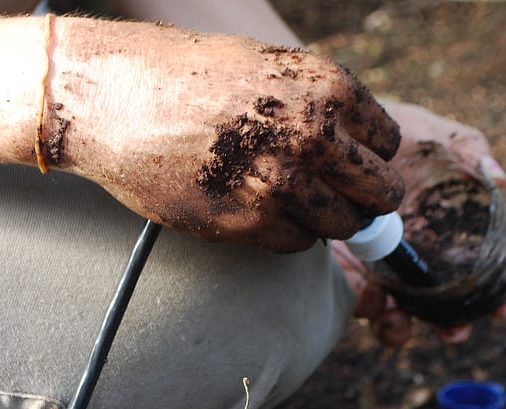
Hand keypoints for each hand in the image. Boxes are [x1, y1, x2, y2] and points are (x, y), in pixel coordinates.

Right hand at [40, 17, 404, 251]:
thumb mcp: (267, 67)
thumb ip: (315, 104)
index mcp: (326, 88)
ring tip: (288, 199)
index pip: (387, 143)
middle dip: (366, 198)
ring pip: (339, 226)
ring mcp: (282, 185)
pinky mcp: (249, 224)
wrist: (118, 100)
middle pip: (379, 192)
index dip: (371, 156)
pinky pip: (296, 243)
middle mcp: (313, 137)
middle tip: (346, 199)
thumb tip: (352, 148)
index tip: (353, 163)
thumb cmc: (186, 75)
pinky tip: (255, 208)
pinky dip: (285, 233)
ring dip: (324, 219)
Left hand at [334, 103, 505, 345]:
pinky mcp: (344, 269)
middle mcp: (414, 256)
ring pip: (396, 313)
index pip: (475, 272)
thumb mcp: (430, 134)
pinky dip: (368, 309)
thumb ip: (467, 149)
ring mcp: (378, 267)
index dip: (494, 297)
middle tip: (453, 332)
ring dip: (403, 328)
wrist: (331, 134)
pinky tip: (372, 299)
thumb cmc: (388, 131)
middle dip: (449, 326)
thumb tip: (499, 177)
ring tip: (401, 322)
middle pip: (438, 305)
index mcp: (443, 232)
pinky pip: (358, 301)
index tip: (502, 310)